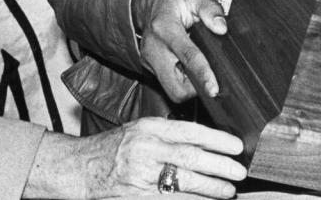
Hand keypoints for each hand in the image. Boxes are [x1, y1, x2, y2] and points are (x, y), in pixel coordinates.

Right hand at [71, 117, 245, 198]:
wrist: (81, 167)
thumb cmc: (113, 147)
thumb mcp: (139, 129)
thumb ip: (167, 133)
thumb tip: (204, 140)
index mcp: (148, 128)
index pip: (188, 131)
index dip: (215, 139)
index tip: (235, 146)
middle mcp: (146, 149)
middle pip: (190, 157)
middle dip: (219, 165)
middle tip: (239, 170)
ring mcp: (142, 175)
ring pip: (184, 181)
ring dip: (211, 187)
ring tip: (229, 190)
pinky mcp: (139, 196)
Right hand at [132, 0, 225, 101]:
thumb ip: (210, 7)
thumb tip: (221, 27)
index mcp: (165, 27)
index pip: (187, 56)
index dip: (203, 74)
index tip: (214, 89)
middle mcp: (153, 47)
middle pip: (175, 88)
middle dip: (195, 89)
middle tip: (210, 75)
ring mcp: (148, 59)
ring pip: (172, 90)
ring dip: (189, 85)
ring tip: (197, 66)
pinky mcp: (148, 66)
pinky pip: (168, 83)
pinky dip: (181, 79)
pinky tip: (186, 64)